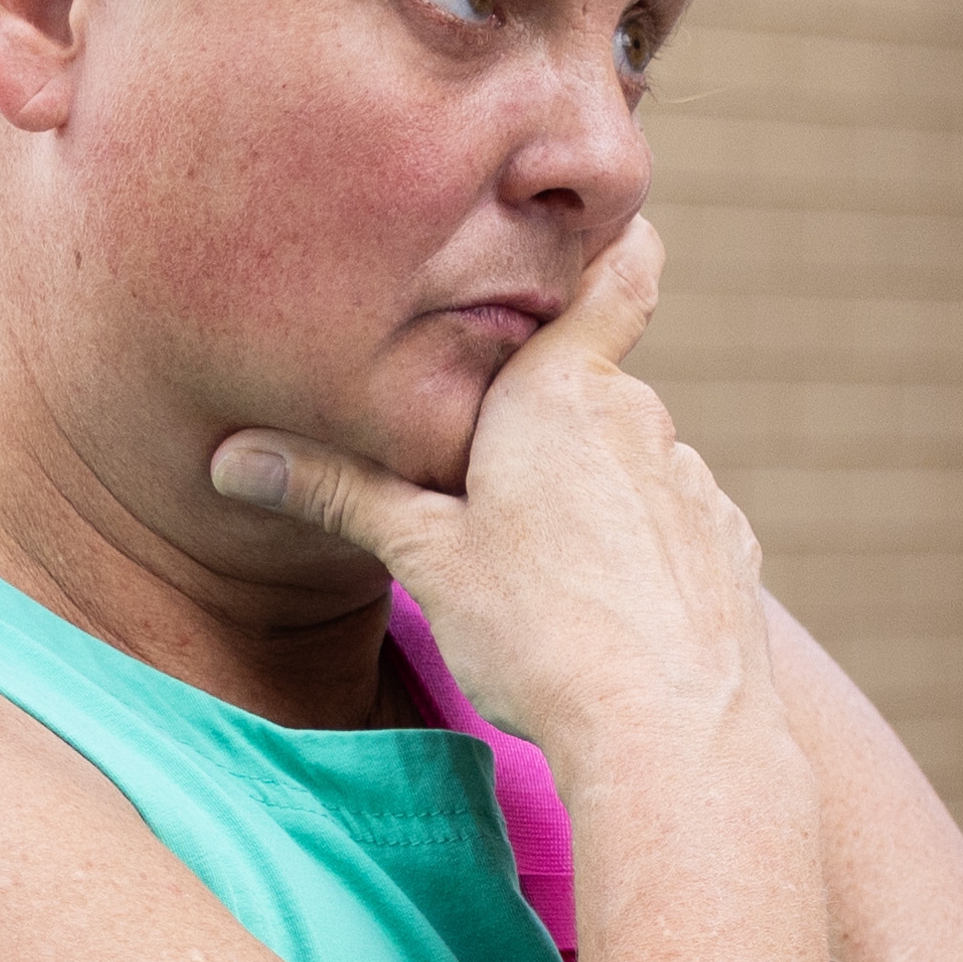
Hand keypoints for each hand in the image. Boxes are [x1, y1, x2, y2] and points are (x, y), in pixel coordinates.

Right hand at [207, 225, 769, 779]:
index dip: (617, 249)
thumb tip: (231, 458)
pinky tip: (607, 611)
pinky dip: (641, 553)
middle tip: (488, 491)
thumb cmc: (538, 632)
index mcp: (562, 393)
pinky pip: (673, 529)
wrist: (671, 732)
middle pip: (591, 396)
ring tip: (547, 576)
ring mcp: (695, 488)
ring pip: (632, 468)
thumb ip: (334, 493)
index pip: (616, 280)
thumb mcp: (421, 557)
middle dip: (546, 430)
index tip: (618, 229)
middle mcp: (642, 423)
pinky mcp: (731, 553)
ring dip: (593, 498)